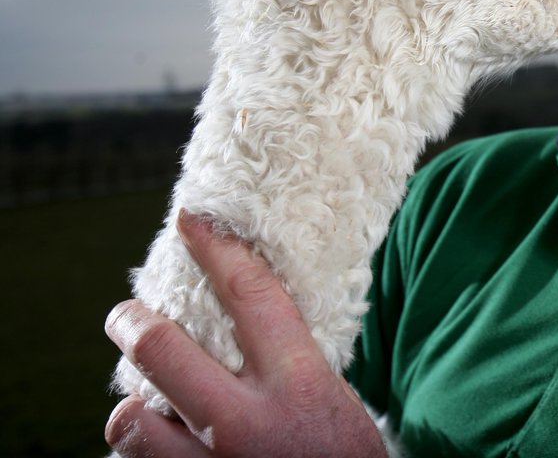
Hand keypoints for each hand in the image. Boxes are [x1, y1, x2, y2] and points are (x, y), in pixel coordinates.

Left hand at [105, 210, 386, 457]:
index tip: (191, 221)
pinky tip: (165, 447)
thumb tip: (250, 320)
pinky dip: (147, 454)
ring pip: (132, 421)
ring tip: (142, 403)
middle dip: (131, 322)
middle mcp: (248, 422)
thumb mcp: (334, 400)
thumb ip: (291, 366)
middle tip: (125, 314)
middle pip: (162, 350)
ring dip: (132, 408)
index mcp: (299, 383)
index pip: (250, 294)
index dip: (217, 248)